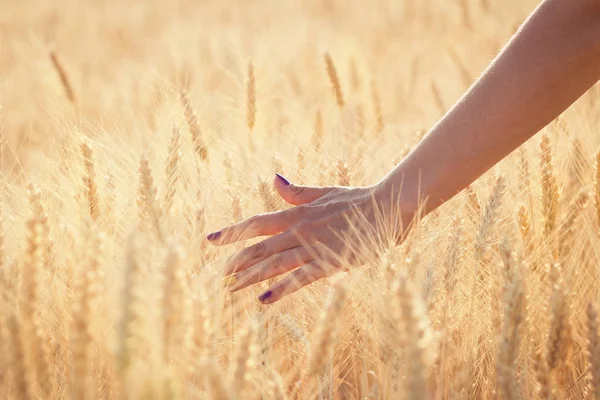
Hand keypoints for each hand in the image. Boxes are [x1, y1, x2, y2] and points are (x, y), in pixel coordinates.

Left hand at [206, 173, 404, 303]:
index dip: (232, 232)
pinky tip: (264, 300)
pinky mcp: (328, 262)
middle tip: (220, 275)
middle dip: (237, 261)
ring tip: (231, 289)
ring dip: (250, 277)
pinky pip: (300, 278)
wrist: (386, 206)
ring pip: (273, 264)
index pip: (256, 223)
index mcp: (296, 214)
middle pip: (259, 248)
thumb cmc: (357, 199)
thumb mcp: (323, 193)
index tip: (211, 239)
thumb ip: (297, 193)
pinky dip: (281, 289)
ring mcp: (312, 246)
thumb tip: (274, 180)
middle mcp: (298, 230)